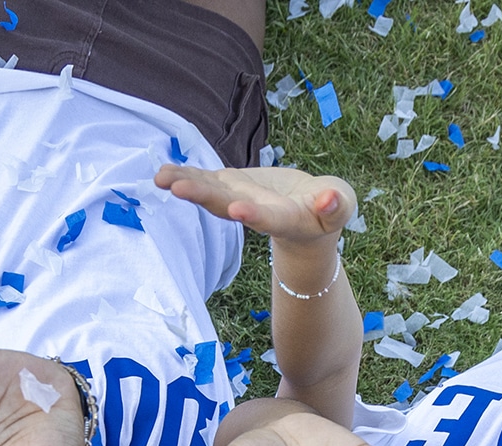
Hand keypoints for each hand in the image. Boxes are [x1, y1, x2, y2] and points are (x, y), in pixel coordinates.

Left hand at [154, 163, 353, 243]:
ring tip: (161, 178)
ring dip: (186, 186)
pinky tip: (161, 171)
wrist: (307, 217)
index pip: (269, 219)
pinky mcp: (230, 186)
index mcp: (284, 219)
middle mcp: (255, 212)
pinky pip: (205, 180)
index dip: (254, 215)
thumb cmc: (328, 211)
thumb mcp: (340, 207)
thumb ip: (336, 205)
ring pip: (210, 194)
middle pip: (228, 206)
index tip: (238, 210)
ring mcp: (239, 200)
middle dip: (203, 196)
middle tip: (178, 188)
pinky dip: (184, 175)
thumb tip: (330, 199)